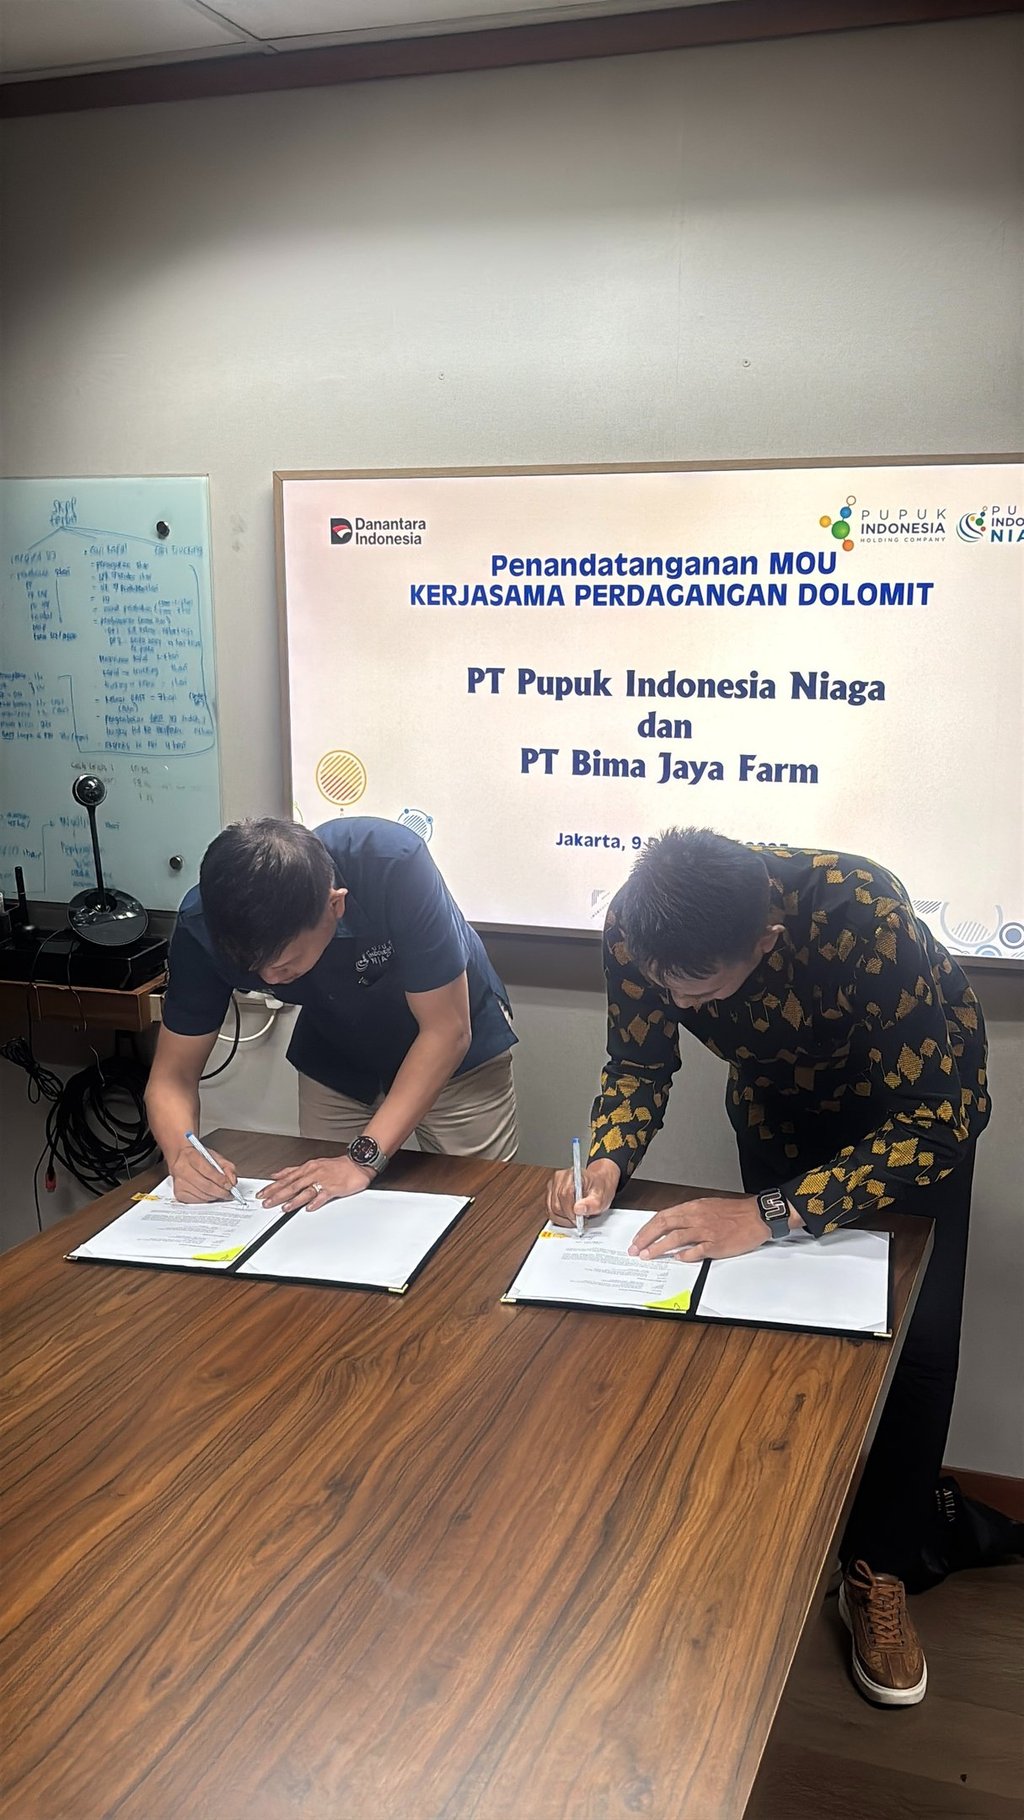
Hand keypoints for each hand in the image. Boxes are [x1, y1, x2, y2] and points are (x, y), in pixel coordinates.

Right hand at [169, 1143, 237, 1203]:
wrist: (181, 1158)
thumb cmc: (198, 1157)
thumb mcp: (215, 1156)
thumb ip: (228, 1167)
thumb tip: (232, 1181)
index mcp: (191, 1156)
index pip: (208, 1171)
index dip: (221, 1180)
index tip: (229, 1185)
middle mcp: (182, 1169)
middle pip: (206, 1186)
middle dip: (221, 1192)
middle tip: (228, 1193)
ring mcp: (179, 1182)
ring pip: (202, 1195)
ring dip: (215, 1196)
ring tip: (220, 1193)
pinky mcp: (179, 1193)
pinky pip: (196, 1201)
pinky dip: (206, 1200)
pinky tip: (210, 1195)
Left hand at [258, 1155, 373, 1212]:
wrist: (357, 1163)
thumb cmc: (336, 1166)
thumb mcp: (312, 1164)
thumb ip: (294, 1171)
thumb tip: (277, 1174)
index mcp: (307, 1168)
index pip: (286, 1178)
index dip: (273, 1186)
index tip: (262, 1193)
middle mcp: (313, 1173)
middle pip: (292, 1185)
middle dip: (278, 1194)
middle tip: (267, 1202)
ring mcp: (323, 1180)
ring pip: (305, 1190)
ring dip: (294, 1200)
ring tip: (284, 1207)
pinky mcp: (334, 1188)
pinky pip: (323, 1195)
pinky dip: (316, 1202)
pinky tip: (309, 1207)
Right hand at [546, 1156, 619, 1227]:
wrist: (598, 1183)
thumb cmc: (599, 1187)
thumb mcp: (601, 1197)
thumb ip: (592, 1204)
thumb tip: (578, 1209)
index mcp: (572, 1175)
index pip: (565, 1194)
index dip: (570, 1210)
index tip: (578, 1219)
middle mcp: (559, 1179)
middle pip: (556, 1204)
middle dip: (567, 1216)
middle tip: (579, 1220)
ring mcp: (552, 1186)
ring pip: (551, 1209)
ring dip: (562, 1219)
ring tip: (575, 1219)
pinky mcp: (550, 1194)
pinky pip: (549, 1210)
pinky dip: (559, 1218)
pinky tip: (569, 1217)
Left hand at [628, 1194, 770, 1262]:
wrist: (756, 1216)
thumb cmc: (734, 1212)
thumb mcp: (707, 1206)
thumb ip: (689, 1216)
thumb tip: (672, 1226)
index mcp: (693, 1207)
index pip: (663, 1216)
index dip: (647, 1228)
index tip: (638, 1238)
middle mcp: (696, 1217)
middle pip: (664, 1226)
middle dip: (646, 1238)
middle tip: (635, 1249)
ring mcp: (706, 1231)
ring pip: (676, 1238)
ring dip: (659, 1248)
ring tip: (647, 1256)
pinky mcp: (716, 1244)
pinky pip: (696, 1251)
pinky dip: (685, 1255)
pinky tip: (677, 1259)